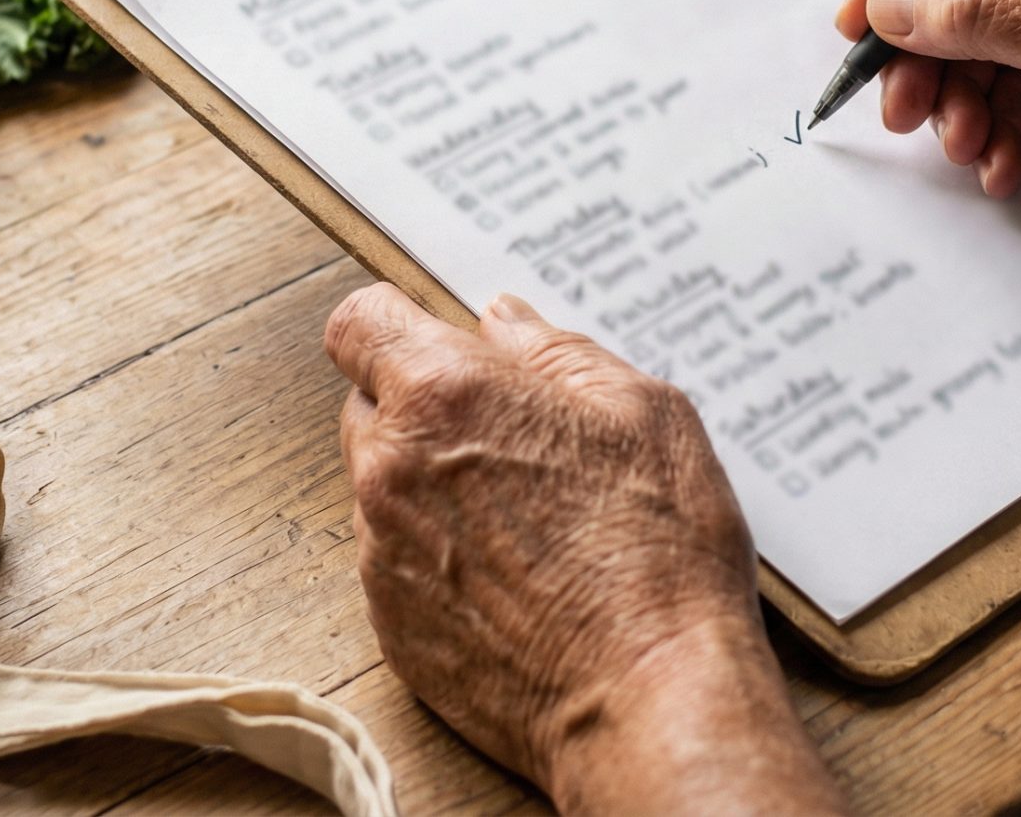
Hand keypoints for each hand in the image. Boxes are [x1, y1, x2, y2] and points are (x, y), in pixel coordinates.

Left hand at [323, 285, 844, 814]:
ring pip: (384, 487)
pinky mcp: (391, 624)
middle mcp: (392, 470)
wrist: (649, 697)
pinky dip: (442, 556)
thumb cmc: (660, 554)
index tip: (437, 343)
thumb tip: (505, 325)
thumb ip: (559, 353)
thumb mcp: (643, 413)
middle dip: (427, 407)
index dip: (398, 327)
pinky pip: (398, 562)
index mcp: (444, 396)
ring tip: (530, 517)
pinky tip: (518, 576)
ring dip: (434, 485)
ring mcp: (382, 553)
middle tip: (515, 436)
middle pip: (369, 406)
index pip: (360, 325)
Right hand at [834, 0, 1020, 246]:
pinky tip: (1004, 168)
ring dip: (961, 103)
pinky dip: (999, 132)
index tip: (857, 20)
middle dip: (926, 52)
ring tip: (967, 148)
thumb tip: (891, 3)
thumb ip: (979, 14)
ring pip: (980, 49)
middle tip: (900, 109)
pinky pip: (1013, 94)